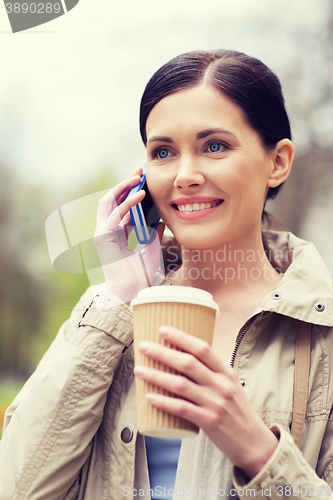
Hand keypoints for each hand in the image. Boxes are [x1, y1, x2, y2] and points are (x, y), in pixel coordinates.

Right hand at [94, 166, 164, 302]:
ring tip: (138, 177)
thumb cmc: (142, 274)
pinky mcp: (102, 237)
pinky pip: (114, 214)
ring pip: (108, 202)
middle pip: (112, 199)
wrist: (134, 291)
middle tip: (139, 170)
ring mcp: (102, 233)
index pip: (121, 206)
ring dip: (122, 187)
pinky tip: (140, 195)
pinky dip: (126, 203)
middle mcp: (107, 231)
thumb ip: (154, 233)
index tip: (144, 179)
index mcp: (117, 233)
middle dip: (125, 183)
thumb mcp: (152, 248)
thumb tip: (161, 219)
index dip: (131, 191)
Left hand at [134, 326, 277, 478]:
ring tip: (139, 370)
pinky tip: (149, 397)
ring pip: (180, 385)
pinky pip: (181, 408)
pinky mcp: (209, 421)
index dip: (181, 338)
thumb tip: (184, 359)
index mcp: (226, 372)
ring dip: (156, 376)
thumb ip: (212, 373)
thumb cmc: (238, 412)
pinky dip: (164, 401)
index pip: (202, 349)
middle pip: (188, 363)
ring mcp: (215, 403)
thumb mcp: (231, 386)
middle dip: (162, 352)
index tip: (162, 330)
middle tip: (143, 346)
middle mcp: (221, 384)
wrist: (255, 443)